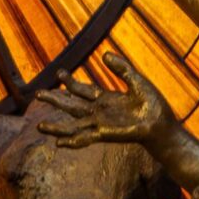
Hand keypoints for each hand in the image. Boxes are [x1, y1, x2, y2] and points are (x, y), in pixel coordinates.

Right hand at [40, 48, 168, 149]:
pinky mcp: (105, 134)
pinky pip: (85, 138)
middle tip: (37, 93)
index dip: (70, 82)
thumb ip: (121, 68)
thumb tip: (104, 54)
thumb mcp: (136, 81)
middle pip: (72, 106)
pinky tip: (58, 143)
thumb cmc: (152, 105)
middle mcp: (100, 112)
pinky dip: (71, 141)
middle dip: (55, 100)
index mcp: (106, 99)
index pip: (83, 90)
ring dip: (57, 127)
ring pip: (73, 125)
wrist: (161, 124)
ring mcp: (101, 124)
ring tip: (39, 127)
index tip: (59, 73)